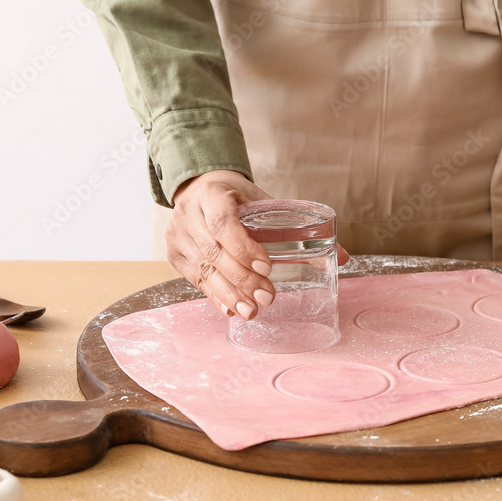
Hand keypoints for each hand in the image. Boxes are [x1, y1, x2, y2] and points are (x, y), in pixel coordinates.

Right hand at [167, 170, 275, 319]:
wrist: (198, 190)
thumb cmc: (233, 195)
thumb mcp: (256, 198)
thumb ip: (284, 223)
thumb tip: (327, 253)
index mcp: (210, 194)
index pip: (223, 224)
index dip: (244, 248)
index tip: (267, 268)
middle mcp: (188, 213)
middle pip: (214, 252)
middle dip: (242, 279)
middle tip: (266, 296)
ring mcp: (177, 235)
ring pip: (204, 270)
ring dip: (230, 295)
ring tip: (252, 310)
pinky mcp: (174, 254)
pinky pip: (196, 280)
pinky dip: (216, 296)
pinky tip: (232, 309)